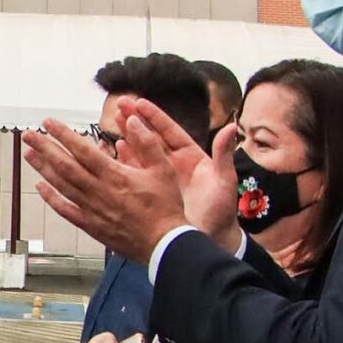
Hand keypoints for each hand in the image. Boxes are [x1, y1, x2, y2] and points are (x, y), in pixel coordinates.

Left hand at [18, 119, 190, 263]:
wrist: (163, 244)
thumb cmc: (165, 208)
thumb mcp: (163, 169)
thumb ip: (147, 142)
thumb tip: (132, 121)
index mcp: (114, 175)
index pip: (82, 149)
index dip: (63, 134)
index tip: (48, 123)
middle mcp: (98, 190)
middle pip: (64, 165)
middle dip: (44, 147)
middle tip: (28, 135)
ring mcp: (91, 209)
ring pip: (61, 185)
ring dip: (42, 168)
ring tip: (29, 154)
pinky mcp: (90, 225)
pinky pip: (65, 209)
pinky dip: (51, 198)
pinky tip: (41, 188)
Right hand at [121, 100, 243, 251]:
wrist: (210, 240)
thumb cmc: (221, 212)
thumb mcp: (224, 181)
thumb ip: (224, 154)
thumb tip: (231, 127)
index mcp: (191, 157)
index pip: (170, 131)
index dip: (155, 117)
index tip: (140, 102)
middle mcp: (174, 164)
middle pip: (151, 137)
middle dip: (135, 120)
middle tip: (119, 105)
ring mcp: (161, 178)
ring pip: (140, 152)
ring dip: (126, 137)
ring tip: (111, 122)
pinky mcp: (151, 192)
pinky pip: (135, 173)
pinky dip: (124, 161)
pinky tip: (113, 150)